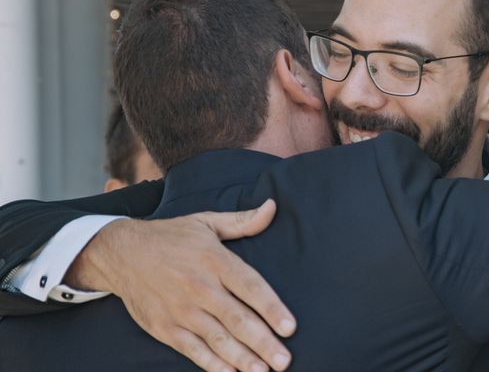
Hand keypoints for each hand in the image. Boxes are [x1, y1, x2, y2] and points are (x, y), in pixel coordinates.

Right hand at [64, 199, 294, 371]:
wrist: (122, 253)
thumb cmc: (171, 237)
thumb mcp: (206, 222)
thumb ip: (242, 221)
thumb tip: (272, 208)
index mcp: (214, 260)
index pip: (249, 286)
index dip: (271, 308)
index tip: (290, 327)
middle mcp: (200, 287)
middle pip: (237, 319)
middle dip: (263, 342)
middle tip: (285, 361)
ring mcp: (182, 310)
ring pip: (218, 339)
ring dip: (243, 358)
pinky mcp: (166, 327)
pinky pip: (193, 350)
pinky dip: (212, 365)